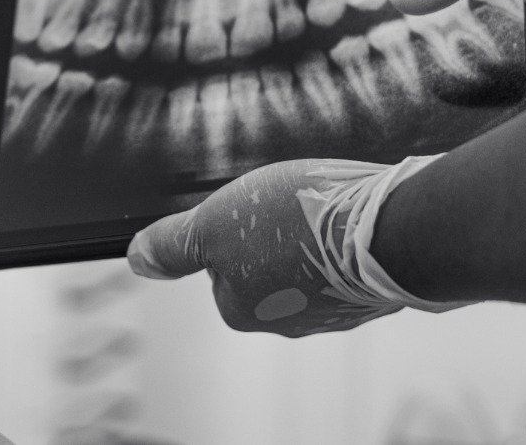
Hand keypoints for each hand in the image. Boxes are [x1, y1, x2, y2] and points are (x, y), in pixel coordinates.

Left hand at [125, 157, 467, 335]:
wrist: (387, 230)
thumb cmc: (298, 224)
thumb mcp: (215, 222)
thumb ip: (173, 244)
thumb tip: (138, 258)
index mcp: (241, 309)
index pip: (220, 264)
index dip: (231, 225)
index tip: (251, 207)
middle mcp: (285, 323)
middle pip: (264, 262)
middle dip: (274, 229)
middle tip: (288, 202)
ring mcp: (332, 312)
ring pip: (307, 260)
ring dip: (312, 231)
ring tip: (322, 206)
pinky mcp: (370, 294)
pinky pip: (345, 260)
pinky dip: (345, 237)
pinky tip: (351, 217)